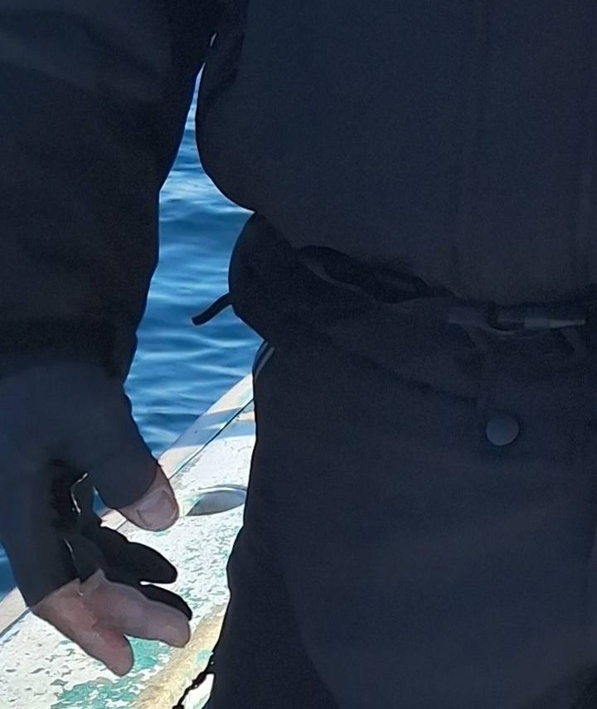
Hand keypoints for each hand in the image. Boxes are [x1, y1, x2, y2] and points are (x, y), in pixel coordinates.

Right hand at [0, 359, 190, 674]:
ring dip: (128, 586)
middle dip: (124, 611)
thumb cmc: (56, 379)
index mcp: (20, 514)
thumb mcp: (93, 417)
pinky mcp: (60, 488)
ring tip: (176, 608)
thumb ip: (126, 467)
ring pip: (86, 562)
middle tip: (176, 634)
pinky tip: (159, 564)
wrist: (39, 339)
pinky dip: (124, 552)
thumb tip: (164, 521)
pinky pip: (90, 536)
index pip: (55, 587)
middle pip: (76, 580)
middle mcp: (27, 520)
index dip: (90, 625)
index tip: (126, 657)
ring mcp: (42, 506)